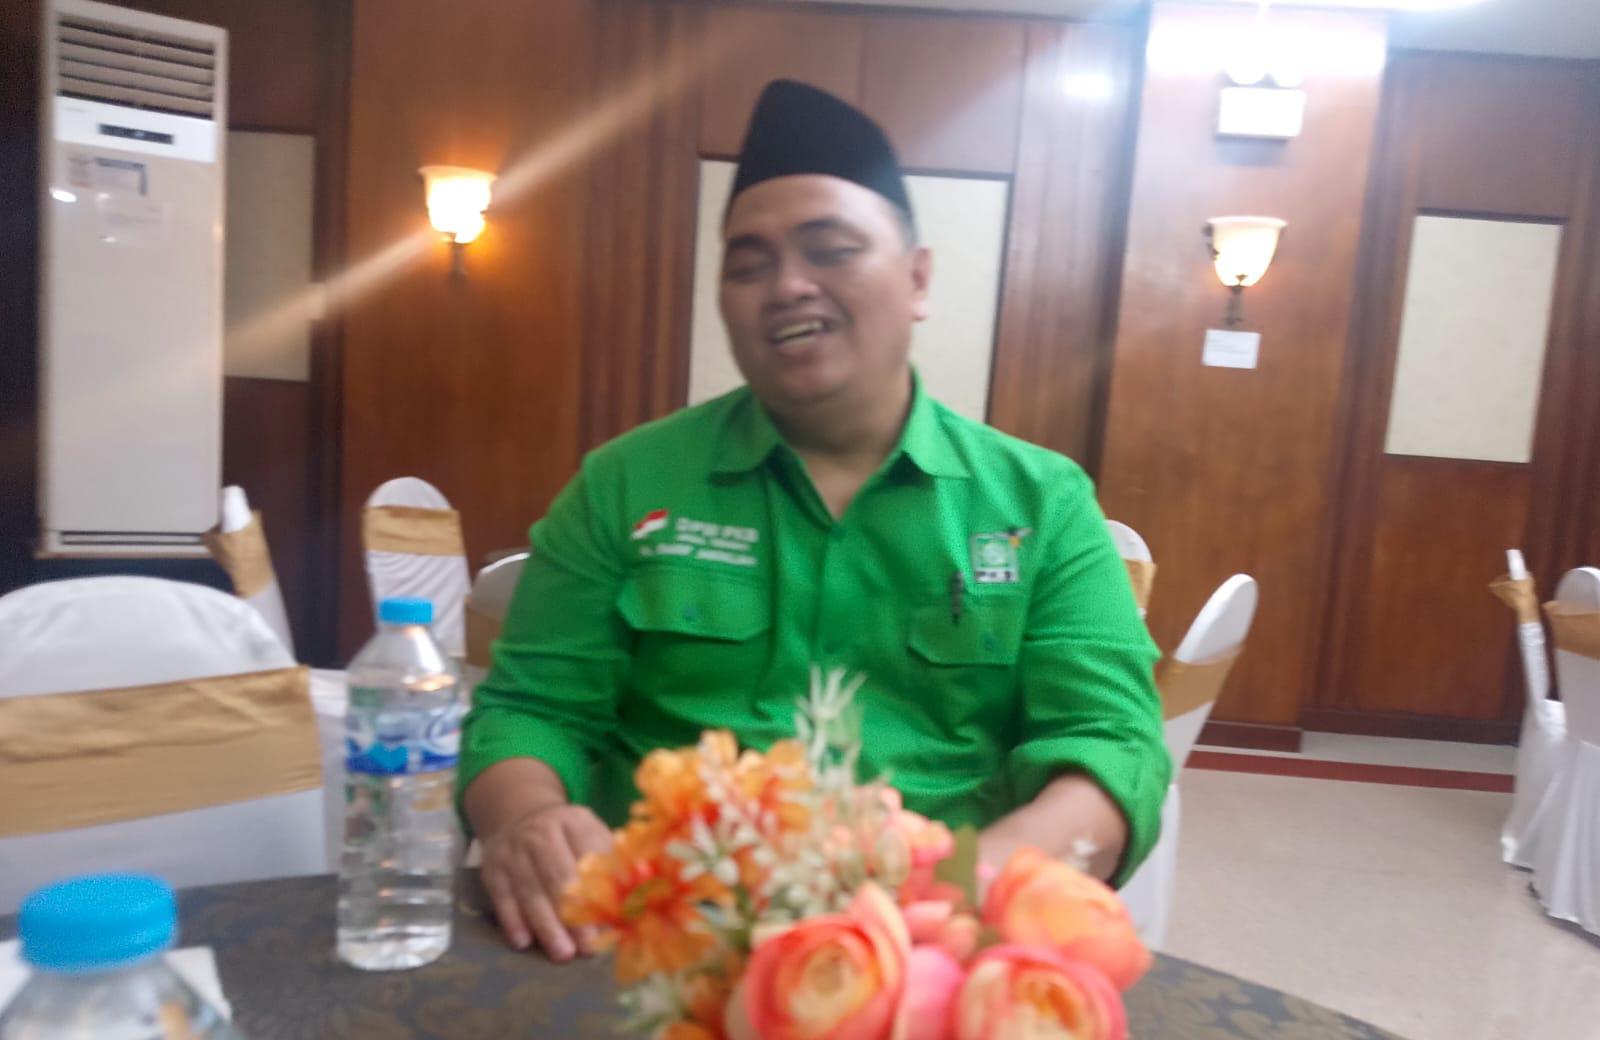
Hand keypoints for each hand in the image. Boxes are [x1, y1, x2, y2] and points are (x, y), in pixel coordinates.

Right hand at [479, 802, 612, 958]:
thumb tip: (634, 900)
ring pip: (530, 892)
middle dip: (573, 916)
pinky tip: (524, 942)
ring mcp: (512, 851)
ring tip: (562, 953)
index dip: (598, 892)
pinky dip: (512, 921)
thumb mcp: (592, 834)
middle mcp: (540, 833)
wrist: (518, 817)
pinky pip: (502, 899)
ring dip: (546, 926)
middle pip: (557, 878)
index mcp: (573, 822)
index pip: (587, 858)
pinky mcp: (492, 870)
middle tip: (586, 948)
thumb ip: (612, 862)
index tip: (609, 923)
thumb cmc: (567, 836)